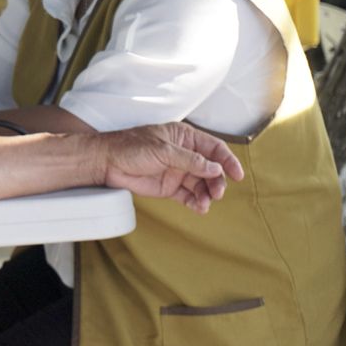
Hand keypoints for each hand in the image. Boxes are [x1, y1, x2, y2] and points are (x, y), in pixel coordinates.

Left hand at [96, 122, 243, 213]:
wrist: (107, 162)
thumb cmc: (131, 147)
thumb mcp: (163, 150)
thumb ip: (189, 160)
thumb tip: (214, 168)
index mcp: (184, 137)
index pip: (214, 148)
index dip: (227, 161)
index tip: (238, 175)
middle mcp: (184, 154)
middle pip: (211, 169)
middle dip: (217, 181)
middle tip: (217, 193)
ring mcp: (177, 171)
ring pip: (201, 184)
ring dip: (207, 194)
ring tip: (205, 203)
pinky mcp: (170, 187)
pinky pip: (189, 196)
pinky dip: (196, 202)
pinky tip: (199, 208)